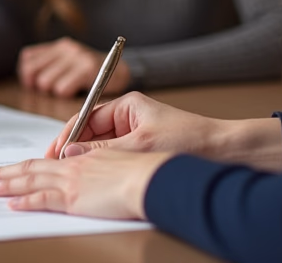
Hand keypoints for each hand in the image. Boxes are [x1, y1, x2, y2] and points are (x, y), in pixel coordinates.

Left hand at [0, 148, 171, 219]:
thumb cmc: (141, 172)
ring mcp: (70, 182)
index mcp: (80, 160)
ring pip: (29, 181)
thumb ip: (90, 158)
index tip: (6, 169)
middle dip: (2, 172)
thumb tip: (70, 156)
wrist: (151, 179)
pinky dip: (25, 201)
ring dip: (4, 184)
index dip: (22, 166)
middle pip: (28, 169)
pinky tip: (11, 204)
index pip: (43, 162)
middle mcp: (70, 168)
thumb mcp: (113, 159)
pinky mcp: (74, 198)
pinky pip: (43, 200)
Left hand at [18, 37, 131, 96]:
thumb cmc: (93, 72)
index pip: (27, 58)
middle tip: (51, 91)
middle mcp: (66, 48)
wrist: (123, 70)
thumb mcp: (70, 62)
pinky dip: (65, 94)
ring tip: (66, 90)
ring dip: (52, 92)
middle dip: (37, 85)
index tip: (35, 85)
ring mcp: (77, 57)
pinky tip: (74, 92)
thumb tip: (28, 79)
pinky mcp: (87, 69)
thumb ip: (50, 66)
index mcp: (59, 46)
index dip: (27, 74)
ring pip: (44, 82)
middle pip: (31, 70)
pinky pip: (61, 88)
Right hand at [45, 91, 281, 171]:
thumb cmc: (192, 139)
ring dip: (85, 158)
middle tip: (55, 164)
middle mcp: (129, 117)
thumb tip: (72, 154)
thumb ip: (105, 150)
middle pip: (89, 132)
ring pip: (100, 146)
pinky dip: (101, 166)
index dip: (68, 135)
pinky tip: (93, 177)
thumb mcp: (143, 144)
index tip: (56, 152)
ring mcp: (135, 134)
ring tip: (69, 172)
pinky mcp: (142, 150)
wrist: (226, 151)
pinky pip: (113, 157)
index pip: (86, 116)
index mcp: (128, 105)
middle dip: (72, 148)